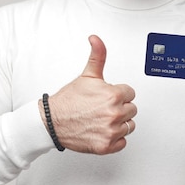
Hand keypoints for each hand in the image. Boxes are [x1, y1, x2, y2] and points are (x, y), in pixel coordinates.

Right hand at [40, 35, 136, 153]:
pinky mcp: (106, 146)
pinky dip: (114, 138)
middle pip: (131, 109)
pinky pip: (122, 142)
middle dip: (119, 107)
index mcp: (113, 95)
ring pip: (129, 126)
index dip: (118, 93)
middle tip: (102, 107)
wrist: (52, 121)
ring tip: (102, 118)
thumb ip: (97, 55)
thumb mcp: (87, 75)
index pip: (130, 93)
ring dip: (119, 123)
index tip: (106, 96)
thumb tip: (96, 39)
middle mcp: (114, 114)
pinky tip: (102, 130)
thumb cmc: (69, 100)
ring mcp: (111, 131)